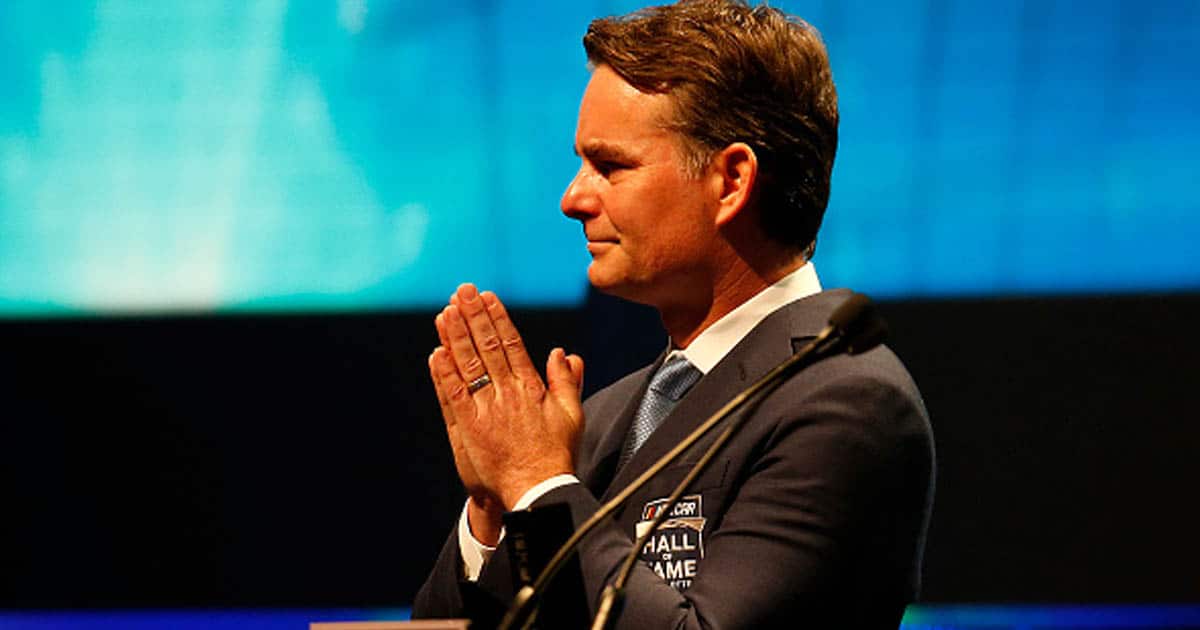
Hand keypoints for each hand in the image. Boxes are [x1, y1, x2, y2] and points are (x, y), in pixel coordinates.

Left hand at [428, 284, 584, 513]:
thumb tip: (564, 353)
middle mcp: (507, 394)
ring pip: (468, 366)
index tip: (487, 297)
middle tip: (462, 291)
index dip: (497, 318)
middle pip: (487, 347)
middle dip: (473, 316)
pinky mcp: (468, 428)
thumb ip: (566, 381)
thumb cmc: (556, 455)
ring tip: (446, 312)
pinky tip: (436, 353)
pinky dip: (443, 374)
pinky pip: (452, 395)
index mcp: (531, 388)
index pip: (511, 344)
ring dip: (455, 337)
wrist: (537, 491)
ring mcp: (485, 410)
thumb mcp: (572, 414)